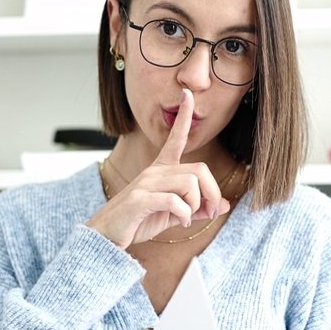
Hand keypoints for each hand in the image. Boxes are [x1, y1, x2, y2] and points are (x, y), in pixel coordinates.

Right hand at [87, 89, 231, 247]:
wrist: (106, 236)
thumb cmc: (139, 221)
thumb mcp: (174, 215)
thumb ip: (198, 208)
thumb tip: (224, 206)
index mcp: (161, 169)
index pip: (176, 138)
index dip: (184, 116)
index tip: (188, 94)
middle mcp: (154, 171)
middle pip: (199, 170)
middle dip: (212, 193)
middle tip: (208, 212)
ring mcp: (146, 183)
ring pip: (189, 184)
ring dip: (197, 205)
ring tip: (187, 218)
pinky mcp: (140, 199)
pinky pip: (175, 201)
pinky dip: (184, 215)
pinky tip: (179, 223)